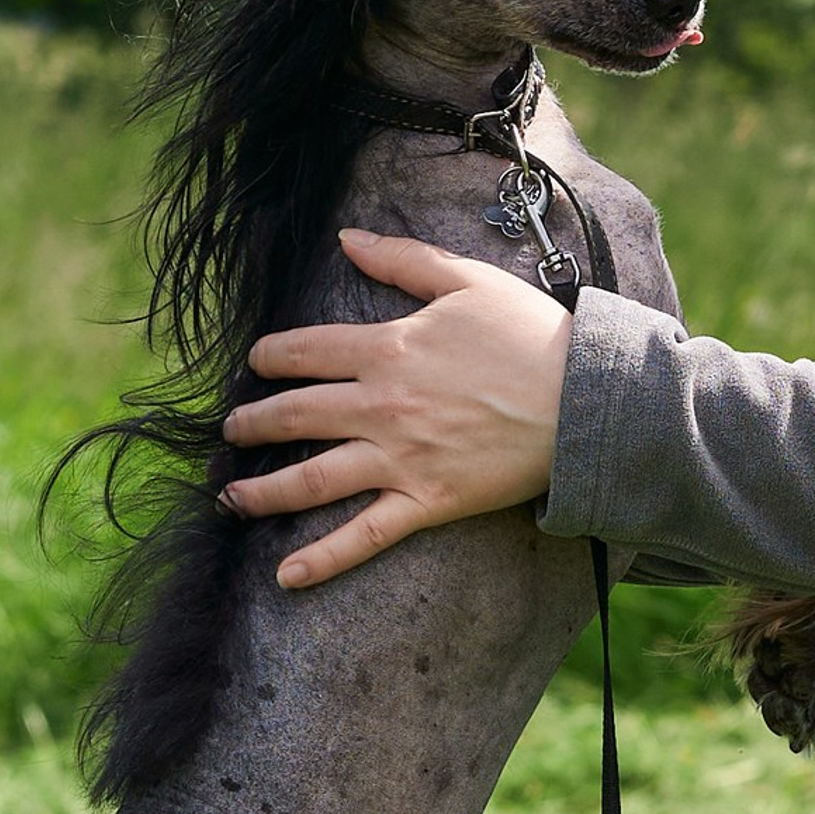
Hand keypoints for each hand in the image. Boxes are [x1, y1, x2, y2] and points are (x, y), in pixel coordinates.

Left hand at [220, 229, 575, 588]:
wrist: (583, 399)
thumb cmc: (531, 335)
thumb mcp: (466, 281)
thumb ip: (402, 260)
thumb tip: (348, 238)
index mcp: (384, 349)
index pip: (302, 352)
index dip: (269, 358)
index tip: (255, 365)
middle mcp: (378, 406)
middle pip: (293, 416)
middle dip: (251, 425)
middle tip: (230, 431)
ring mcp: (398, 458)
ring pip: (310, 479)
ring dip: (261, 491)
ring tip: (231, 496)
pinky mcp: (425, 501)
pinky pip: (363, 535)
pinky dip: (321, 558)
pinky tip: (285, 575)